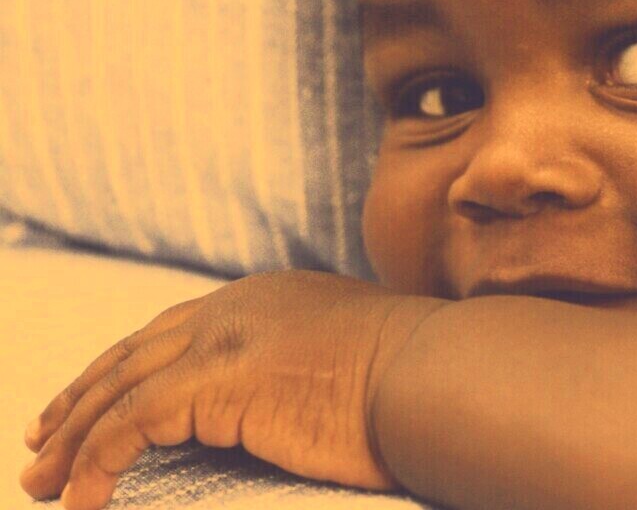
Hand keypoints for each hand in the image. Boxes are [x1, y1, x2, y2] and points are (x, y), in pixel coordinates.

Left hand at [19, 270, 444, 509]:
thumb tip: (292, 403)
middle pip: (134, 351)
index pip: (174, 329)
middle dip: (81, 398)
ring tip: (45, 483)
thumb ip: (307, 366)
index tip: (89, 403)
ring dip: (74, 439)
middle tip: (42, 443)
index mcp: (270, 297)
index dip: (124, 367)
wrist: (444, 374)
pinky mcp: (219, 380)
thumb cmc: (422, 380)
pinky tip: (82, 499)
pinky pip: (131, 425)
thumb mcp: (353, 358)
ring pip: (120, 386)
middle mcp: (239, 305)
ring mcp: (227, 337)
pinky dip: (97, 463)